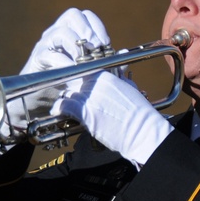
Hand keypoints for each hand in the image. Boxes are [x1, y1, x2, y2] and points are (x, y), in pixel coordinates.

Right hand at [1, 9, 111, 139]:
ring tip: (84, 59)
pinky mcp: (37, 59)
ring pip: (60, 32)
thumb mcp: (89, 72)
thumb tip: (124, 57)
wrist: (42, 99)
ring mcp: (46, 44)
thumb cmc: (66, 83)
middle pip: (72, 16)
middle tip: (96, 47)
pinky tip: (72, 71)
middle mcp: (57, 33)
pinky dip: (63, 62)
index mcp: (72, 31)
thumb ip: (105, 64)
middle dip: (87, 30)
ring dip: (75, 44)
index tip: (106, 43)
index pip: (86, 16)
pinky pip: (49, 54)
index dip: (98, 26)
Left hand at [50, 71, 172, 166]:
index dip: (80, 82)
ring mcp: (87, 96)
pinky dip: (59, 108)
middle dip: (72, 92)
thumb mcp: (130, 88)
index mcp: (105, 74)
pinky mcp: (83, 111)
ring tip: (65, 108)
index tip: (78, 88)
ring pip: (68, 93)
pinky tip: (58, 112)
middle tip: (72, 100)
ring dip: (66, 100)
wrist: (141, 131)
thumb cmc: (138, 113)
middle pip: (74, 83)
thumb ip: (120, 77)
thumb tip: (120, 69)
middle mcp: (94, 83)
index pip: (83, 72)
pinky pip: (63, 106)